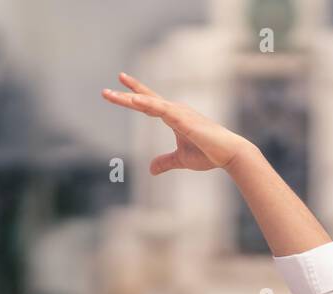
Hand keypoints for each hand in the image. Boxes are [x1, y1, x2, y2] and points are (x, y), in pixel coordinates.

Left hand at [101, 72, 255, 174]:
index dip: (134, 93)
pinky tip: (134, 100)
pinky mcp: (183, 119)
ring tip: (112, 94)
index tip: (119, 84)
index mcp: (173, 116)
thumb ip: (165, 162)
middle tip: (104, 92)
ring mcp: (179, 113)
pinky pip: (161, 109)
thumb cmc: (208, 154)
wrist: (228, 154)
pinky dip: (147, 103)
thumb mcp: (181, 160)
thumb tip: (150, 169)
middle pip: (145, 100)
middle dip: (125, 95)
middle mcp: (175, 110)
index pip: (149, 102)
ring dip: (131, 98)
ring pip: (150, 102)